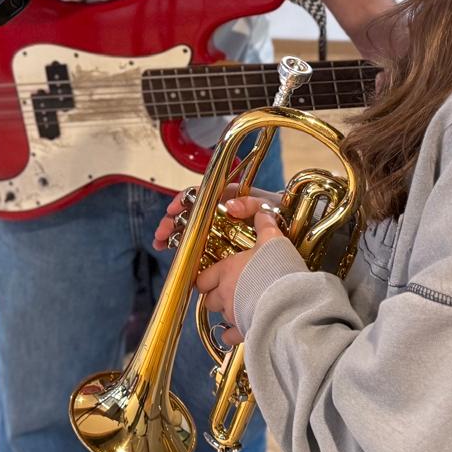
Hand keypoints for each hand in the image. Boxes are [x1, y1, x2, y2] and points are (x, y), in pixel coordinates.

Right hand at [151, 184, 282, 251]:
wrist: (292, 235)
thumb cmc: (278, 216)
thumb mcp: (268, 205)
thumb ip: (251, 202)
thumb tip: (229, 206)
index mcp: (227, 198)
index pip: (199, 195)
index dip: (184, 201)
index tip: (173, 210)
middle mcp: (219, 214)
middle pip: (189, 215)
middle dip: (172, 222)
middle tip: (161, 233)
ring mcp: (218, 232)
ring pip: (190, 231)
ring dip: (173, 236)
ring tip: (160, 243)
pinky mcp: (219, 249)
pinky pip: (198, 249)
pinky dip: (185, 251)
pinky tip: (175, 256)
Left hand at [152, 192, 284, 343]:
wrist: (290, 302)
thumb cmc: (279, 270)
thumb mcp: (274, 241)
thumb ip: (265, 226)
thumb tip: (263, 214)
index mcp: (226, 271)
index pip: (203, 277)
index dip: (207, 278)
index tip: (214, 277)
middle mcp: (224, 294)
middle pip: (208, 298)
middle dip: (216, 296)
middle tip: (229, 292)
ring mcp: (233, 314)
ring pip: (221, 315)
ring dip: (228, 311)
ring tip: (241, 307)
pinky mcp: (244, 331)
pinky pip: (230, 336)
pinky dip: (232, 334)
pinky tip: (240, 330)